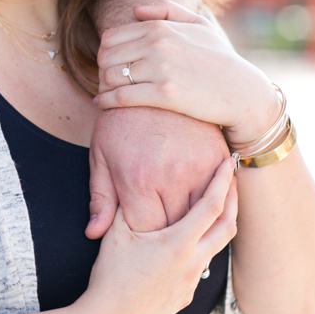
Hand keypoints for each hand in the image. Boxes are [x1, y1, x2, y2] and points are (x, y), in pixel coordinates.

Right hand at [76, 157, 237, 313]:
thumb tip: (130, 185)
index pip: (211, 205)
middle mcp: (193, 262)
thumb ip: (126, 206)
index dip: (223, 181)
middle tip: (233, 180)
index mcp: (178, 243)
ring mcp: (192, 281)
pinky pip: (202, 265)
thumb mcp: (115, 234)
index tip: (231, 162)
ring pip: (217, 247)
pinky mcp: (186, 295)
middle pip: (228, 226)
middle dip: (234, 200)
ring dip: (221, 224)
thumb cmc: (110, 275)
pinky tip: (190, 240)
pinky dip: (203, 246)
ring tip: (217, 207)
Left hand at [86, 107, 227, 237]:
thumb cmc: (121, 122)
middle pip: (176, 228)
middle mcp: (172, 176)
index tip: (135, 229)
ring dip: (190, 221)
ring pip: (202, 216)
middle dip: (164, 232)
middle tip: (155, 227)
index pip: (146, 231)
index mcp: (138, 179)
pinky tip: (194, 201)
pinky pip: (221, 195)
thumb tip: (94, 234)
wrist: (153, 78)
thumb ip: (100, 198)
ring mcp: (200, 166)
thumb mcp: (101, 155)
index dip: (140, 235)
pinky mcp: (219, 157)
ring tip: (174, 215)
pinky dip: (209, 203)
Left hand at [96, 1, 279, 143]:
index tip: (108, 65)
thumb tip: (135, 10)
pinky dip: (106, 101)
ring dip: (102, 87)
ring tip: (105, 94)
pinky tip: (102, 104)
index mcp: (160, 27)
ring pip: (110, 76)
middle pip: (106, 56)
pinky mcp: (165, 94)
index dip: (104, 53)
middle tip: (105, 81)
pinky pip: (121, 96)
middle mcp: (158, 45)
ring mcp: (161, 69)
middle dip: (101, 70)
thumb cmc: (220, 58)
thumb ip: (167, 10)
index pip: (111, 37)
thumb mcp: (199, 25)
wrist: (242, 91)